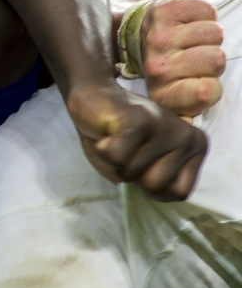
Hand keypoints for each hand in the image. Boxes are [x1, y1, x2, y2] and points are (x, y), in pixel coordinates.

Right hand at [68, 83, 206, 200]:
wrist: (93, 94)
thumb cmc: (117, 133)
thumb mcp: (140, 164)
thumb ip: (149, 183)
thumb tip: (138, 186)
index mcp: (194, 147)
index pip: (179, 192)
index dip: (151, 187)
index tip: (141, 161)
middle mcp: (186, 136)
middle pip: (155, 186)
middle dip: (132, 174)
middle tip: (127, 149)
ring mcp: (164, 126)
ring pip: (131, 174)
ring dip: (113, 161)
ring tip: (115, 138)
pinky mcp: (138, 121)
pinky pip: (116, 160)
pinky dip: (102, 153)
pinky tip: (107, 134)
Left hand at [142, 0, 224, 116]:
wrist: (138, 35)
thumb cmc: (171, 66)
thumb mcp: (181, 95)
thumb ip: (194, 101)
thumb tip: (200, 99)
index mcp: (162, 93)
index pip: (206, 93)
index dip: (211, 87)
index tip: (200, 82)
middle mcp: (156, 68)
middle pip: (217, 60)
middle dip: (212, 57)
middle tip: (194, 56)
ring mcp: (157, 38)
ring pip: (214, 33)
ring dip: (208, 36)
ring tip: (191, 39)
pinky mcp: (161, 12)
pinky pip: (207, 11)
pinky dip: (204, 15)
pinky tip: (187, 22)